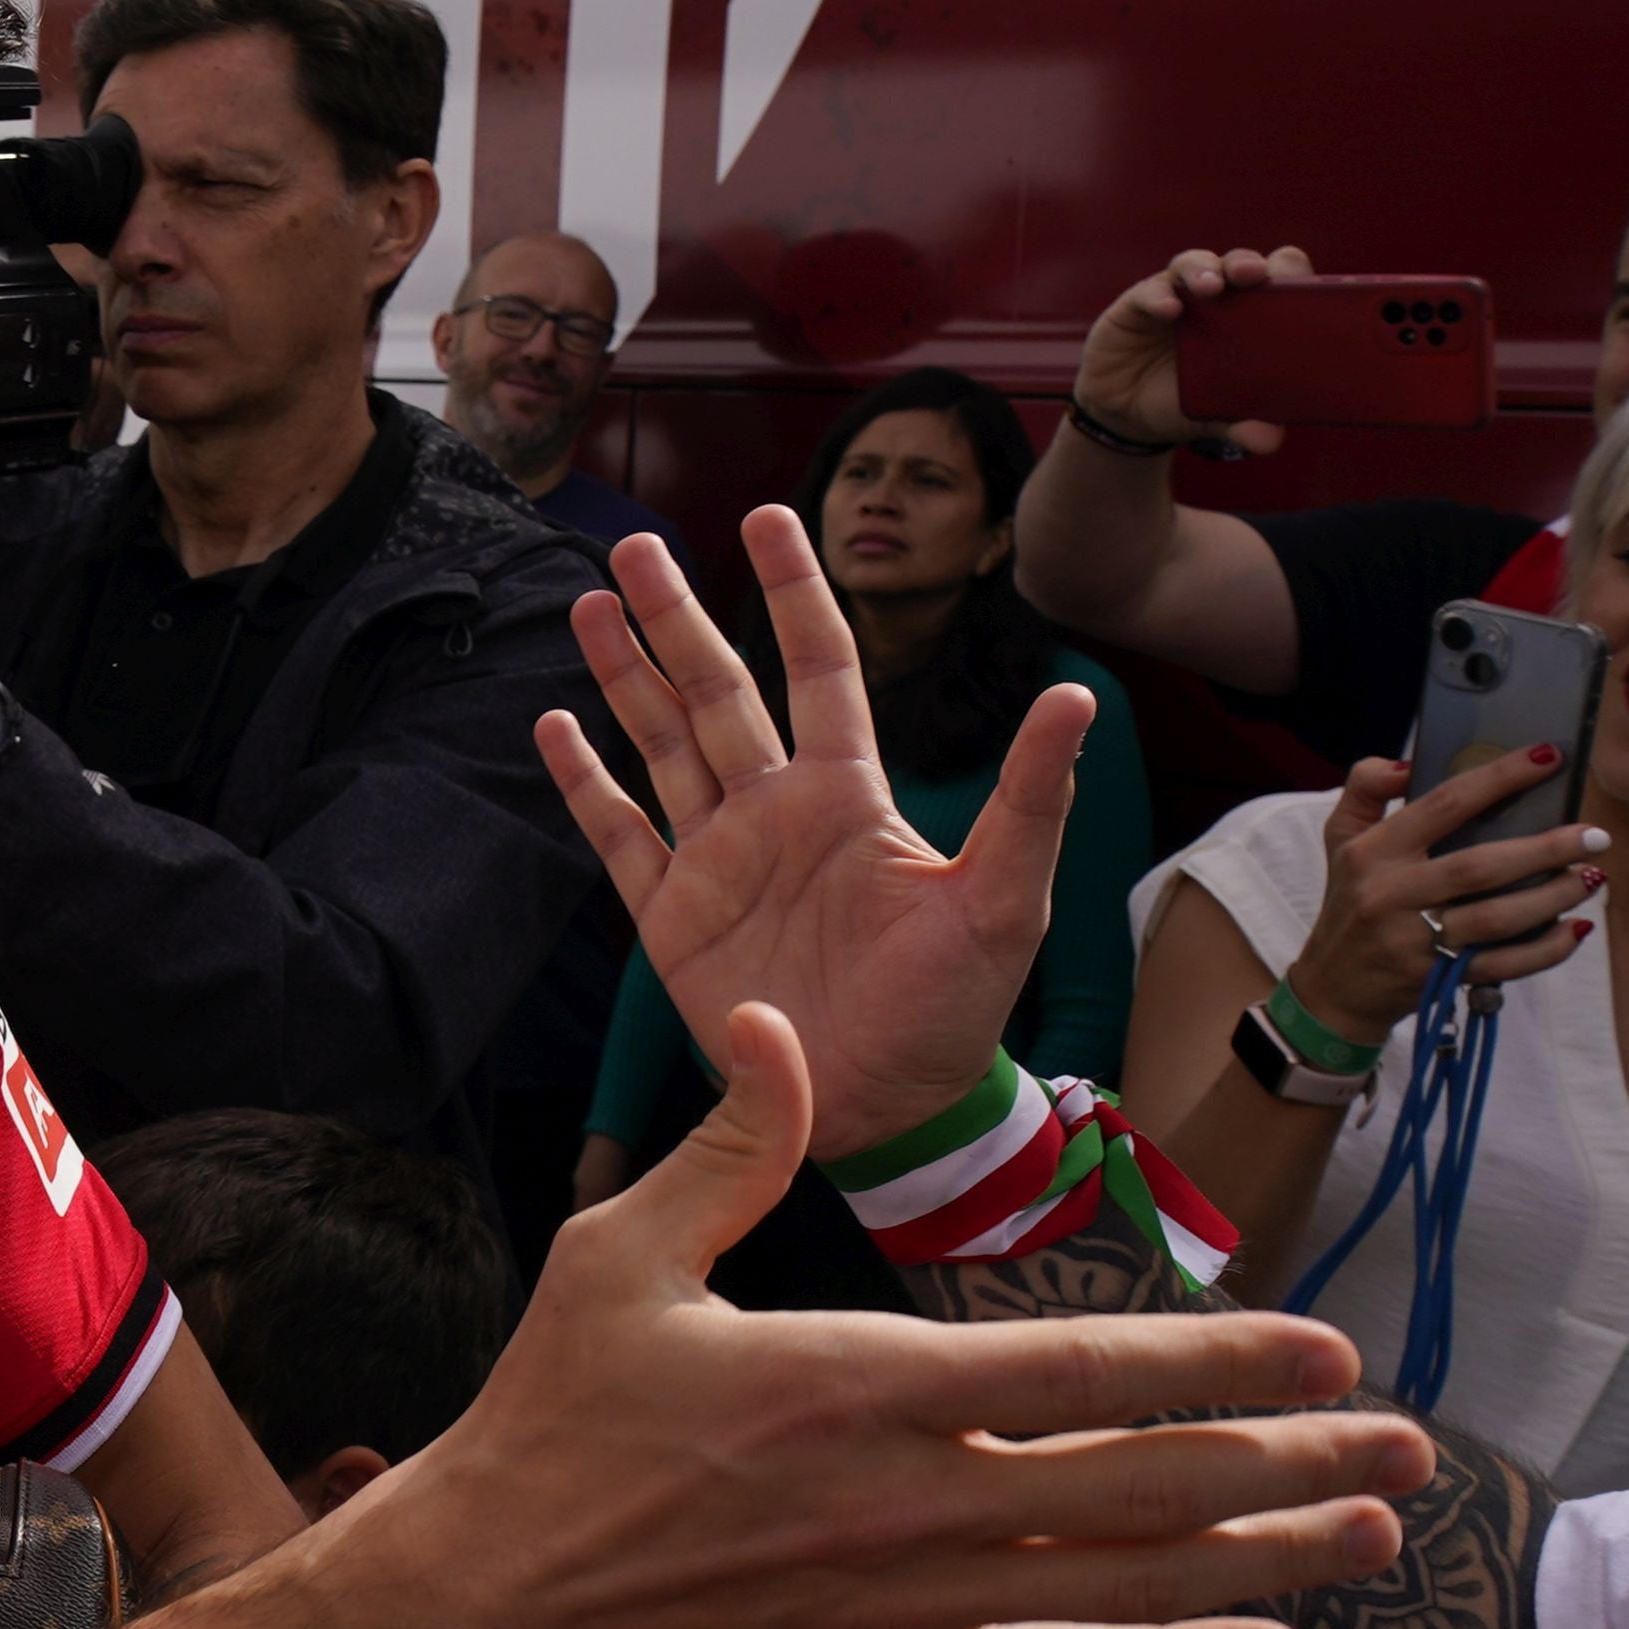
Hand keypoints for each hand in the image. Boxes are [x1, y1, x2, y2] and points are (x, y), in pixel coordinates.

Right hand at [364, 1001, 1424, 1628]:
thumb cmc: (547, 1422)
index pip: (1083, 1368)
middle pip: (1143, 1482)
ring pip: (1125, 1583)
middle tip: (1411, 1452)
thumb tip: (780, 1021)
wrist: (479, 1605)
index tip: (1329, 1348)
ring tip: (1373, 1537)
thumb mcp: (619, 1253)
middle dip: (1292, 1461)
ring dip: (1264, 1560)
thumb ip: (728, 1140)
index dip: (1222, 1359)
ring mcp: (902, 1605)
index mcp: (856, 1381)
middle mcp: (905, 1501)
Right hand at [537, 506, 1082, 1159]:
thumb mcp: (1005, 900)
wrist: (886, 1112)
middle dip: (677, 618)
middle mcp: (776, 812)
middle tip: (634, 547)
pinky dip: (586, 783)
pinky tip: (555, 725)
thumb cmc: (956, 1010)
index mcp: (848, 796)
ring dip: (627, 677)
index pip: (817, 668)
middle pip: (717, 692)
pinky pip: (621, 836)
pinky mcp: (673, 919)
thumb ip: (1029, 797)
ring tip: (590, 606)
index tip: (764, 517)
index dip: (791, 594)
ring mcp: (718, 861)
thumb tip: (1073, 694)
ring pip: (662, 746)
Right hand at [1071, 247, 1316, 457]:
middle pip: (1238, 263)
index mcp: (1249, 315)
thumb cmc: (1185, 402)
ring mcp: (1177, 295)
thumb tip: (1269, 440)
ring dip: (1204, 270)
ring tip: (1211, 287)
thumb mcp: (1217, 416)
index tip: (1302, 287)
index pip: (1277, 280)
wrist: (1128, 415)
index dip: (1290, 275)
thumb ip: (1243, 423)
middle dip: (1248, 264)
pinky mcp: (1137, 303)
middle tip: (1254, 274)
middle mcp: (1216, 297)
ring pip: (1194, 264)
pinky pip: (1149, 290)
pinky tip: (1169, 310)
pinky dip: (1159, 297)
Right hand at [1285, 752, 1598, 1046]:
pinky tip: (1576, 930)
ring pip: (1496, 919)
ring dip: (1553, 898)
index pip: (1444, 804)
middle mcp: (1391, 895)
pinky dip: (1545, 951)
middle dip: (1545, 849)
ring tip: (1592, 877)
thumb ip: (1367, 786)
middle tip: (1594, 836)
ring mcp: (1414, 942)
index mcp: (1374, 851)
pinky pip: (1501, 966)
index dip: (1500, 778)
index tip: (1549, 757)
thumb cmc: (1350, 902)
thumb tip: (1411, 763)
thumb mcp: (1340, 838)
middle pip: (1480, 867)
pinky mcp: (1436, 980)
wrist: (1333, 989)